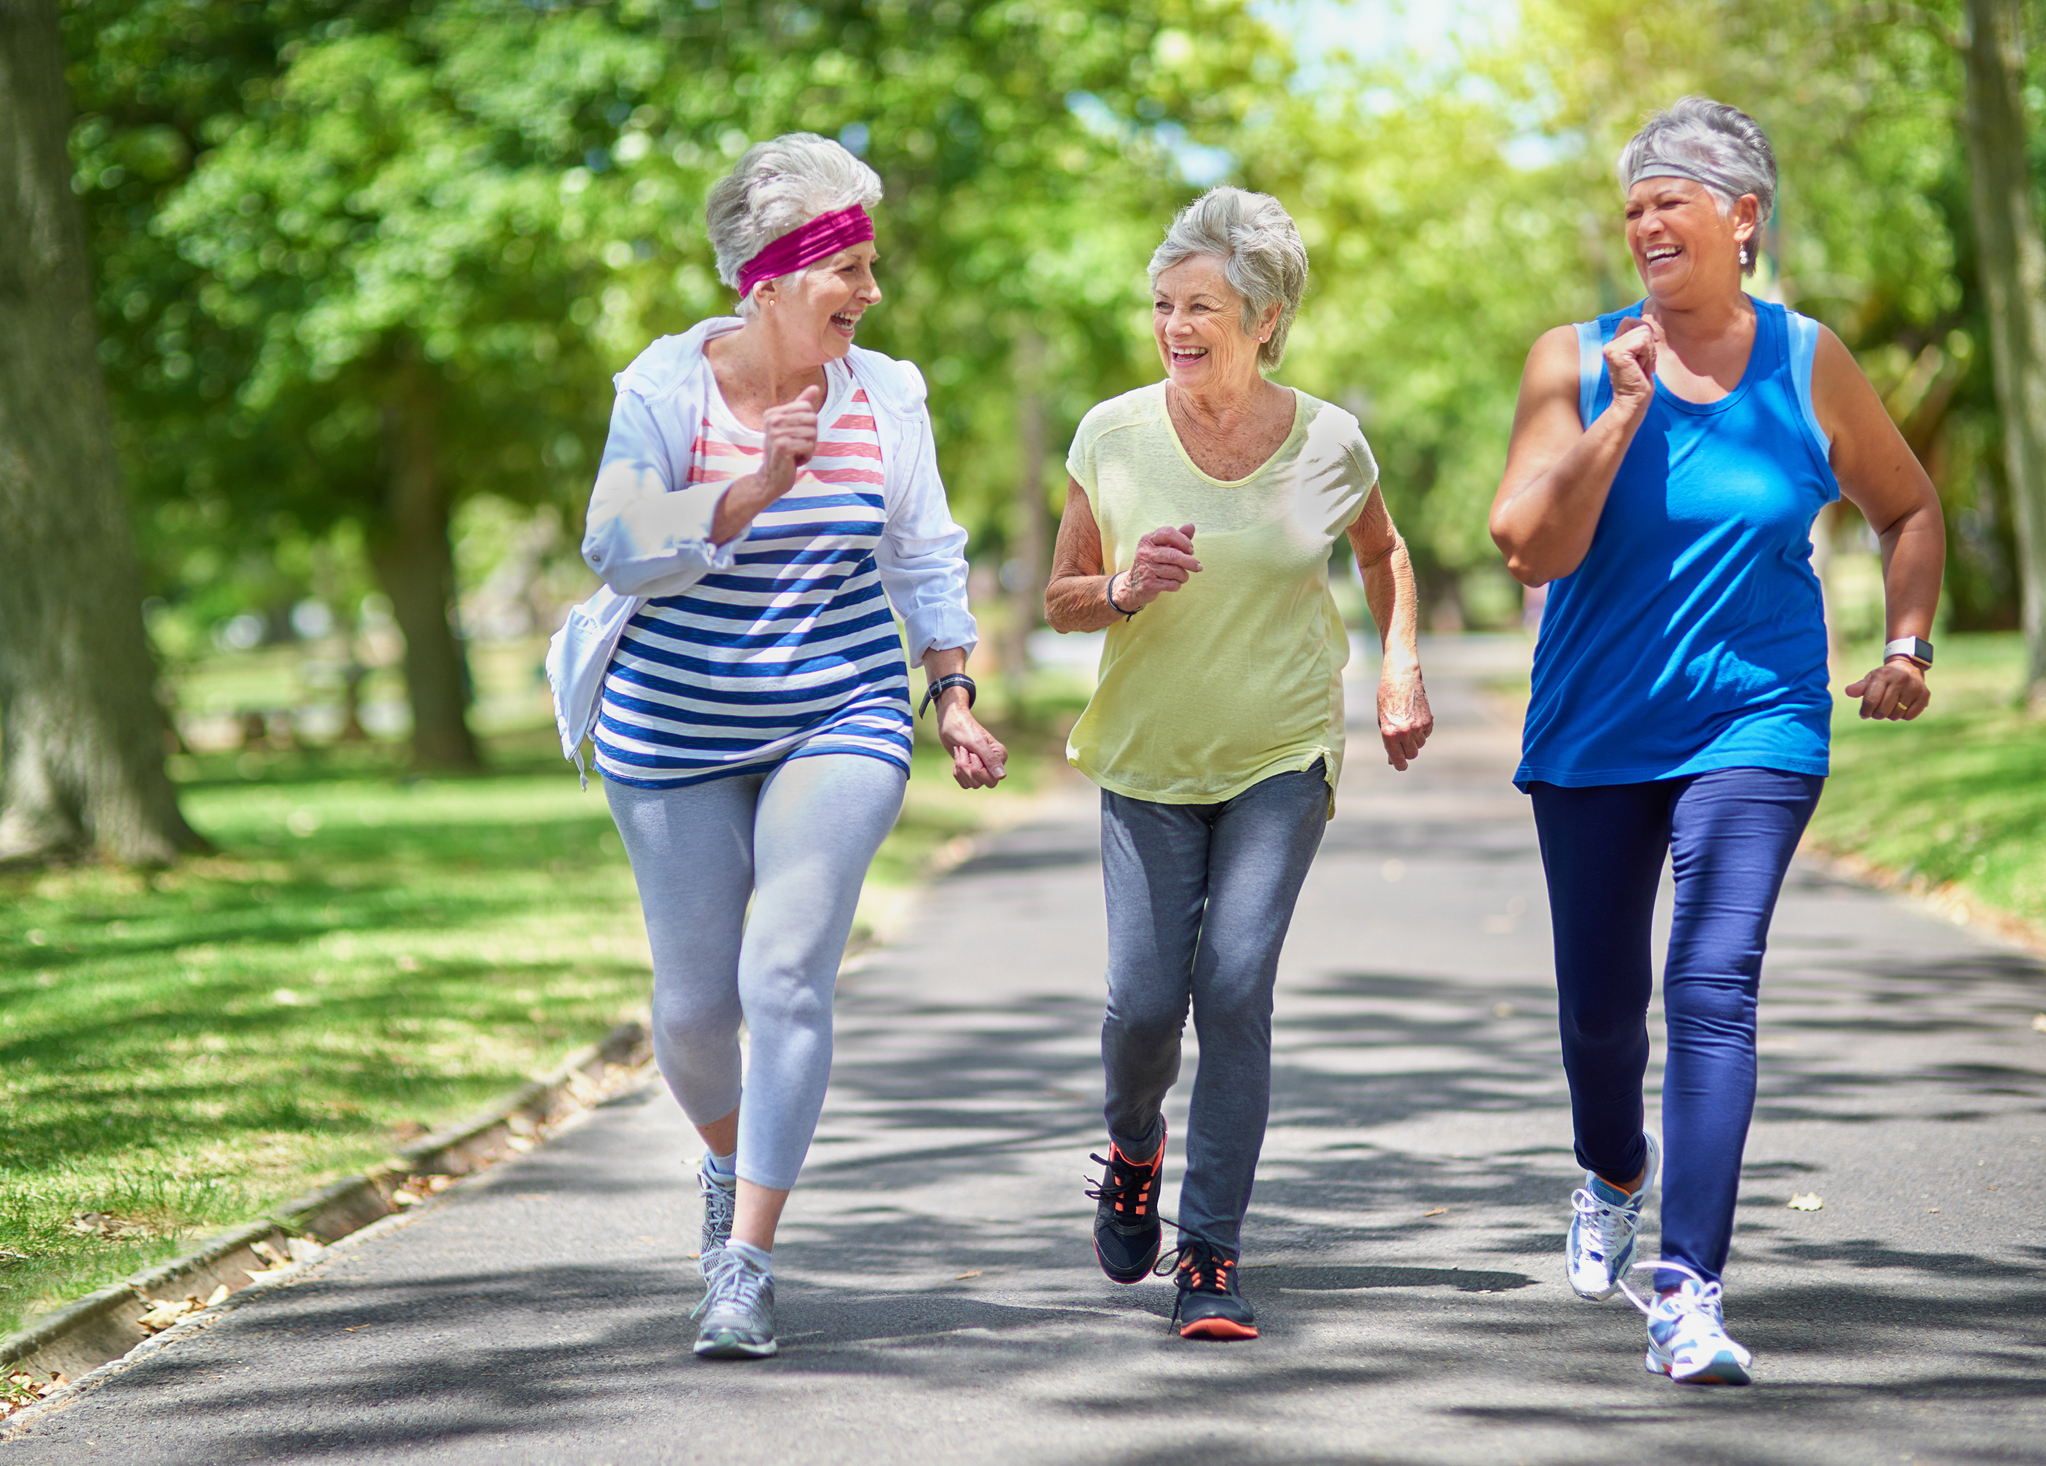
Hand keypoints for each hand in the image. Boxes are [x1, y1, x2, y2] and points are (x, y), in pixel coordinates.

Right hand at [758, 385, 822, 500]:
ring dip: (809, 448)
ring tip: (795, 454)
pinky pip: (808, 445)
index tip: (796, 436)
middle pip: (812, 419)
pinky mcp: (781, 445)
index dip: (809, 425)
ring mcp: (775, 432)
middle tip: (798, 447)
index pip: (808, 408)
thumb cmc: (785, 452)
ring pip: (812, 434)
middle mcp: (772, 419)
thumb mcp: (793, 427)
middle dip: (811, 436)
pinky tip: (794, 461)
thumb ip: (802, 406)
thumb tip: (815, 387)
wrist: (772, 478)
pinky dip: (806, 456)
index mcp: (773, 413)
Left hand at [937, 699, 1007, 788]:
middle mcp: (993, 765)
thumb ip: (990, 760)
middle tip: (964, 751)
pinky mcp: (971, 771)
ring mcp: (982, 769)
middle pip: (979, 784)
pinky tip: (958, 756)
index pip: (992, 780)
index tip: (972, 753)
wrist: (950, 722)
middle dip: (966, 769)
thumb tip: (1002, 776)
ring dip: (960, 767)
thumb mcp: (977, 743)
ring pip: (970, 784)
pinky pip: (964, 783)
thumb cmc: (965, 729)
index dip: (977, 769)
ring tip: (961, 751)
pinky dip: (957, 771)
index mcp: (1000, 757)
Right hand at [1115, 524, 1201, 608]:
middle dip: (1190, 562)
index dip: (1183, 540)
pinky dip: (1177, 585)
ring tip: (1183, 577)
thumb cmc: (1154, 562)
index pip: (1168, 533)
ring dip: (1184, 575)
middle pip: (1173, 555)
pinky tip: (1175, 583)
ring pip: (1174, 571)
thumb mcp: (1163, 547)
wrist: (1134, 584)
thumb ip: (1178, 537)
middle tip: (1198, 567)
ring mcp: (1145, 568)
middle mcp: (1144, 552)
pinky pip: (1172, 584)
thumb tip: (1191, 526)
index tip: (1190, 549)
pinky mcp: (1148, 584)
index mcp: (1148, 540)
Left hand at [1378, 659, 1433, 770]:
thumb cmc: (1387, 698)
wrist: (1401, 677)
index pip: (1398, 758)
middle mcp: (1405, 732)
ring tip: (1407, 725)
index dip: (1400, 765)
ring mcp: (1418, 727)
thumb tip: (1393, 758)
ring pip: (1420, 744)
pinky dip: (1421, 731)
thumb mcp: (1382, 720)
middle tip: (1402, 745)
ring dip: (1414, 740)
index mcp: (1389, 733)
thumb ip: (1388, 739)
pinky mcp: (1428, 720)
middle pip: (1412, 754)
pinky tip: (1414, 718)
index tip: (1400, 766)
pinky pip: (1426, 734)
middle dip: (1407, 752)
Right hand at [1605, 315, 1661, 410]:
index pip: (1630, 320)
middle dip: (1650, 346)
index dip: (1644, 329)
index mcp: (1614, 344)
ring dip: (1649, 353)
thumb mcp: (1641, 356)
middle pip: (1641, 326)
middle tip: (1642, 365)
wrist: (1633, 402)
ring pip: (1644, 333)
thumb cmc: (1639, 383)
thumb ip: (1640, 340)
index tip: (1651, 345)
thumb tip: (1649, 325)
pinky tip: (1640, 369)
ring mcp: (1611, 348)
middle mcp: (1610, 344)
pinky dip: (1648, 356)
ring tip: (1641, 368)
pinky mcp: (1617, 353)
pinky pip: (1643, 342)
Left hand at [1845, 657, 1929, 720]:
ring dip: (1890, 715)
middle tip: (1877, 711)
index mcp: (1884, 675)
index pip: (1871, 700)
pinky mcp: (1925, 695)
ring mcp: (1914, 687)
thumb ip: (1859, 687)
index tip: (1864, 714)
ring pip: (1896, 715)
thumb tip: (1848, 691)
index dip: (1865, 711)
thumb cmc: (1884, 678)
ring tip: (1890, 707)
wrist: (1908, 668)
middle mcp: (1901, 679)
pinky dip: (1903, 716)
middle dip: (1877, 714)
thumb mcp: (1870, 679)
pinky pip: (1909, 716)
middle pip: (1883, 710)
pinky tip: (1902, 706)